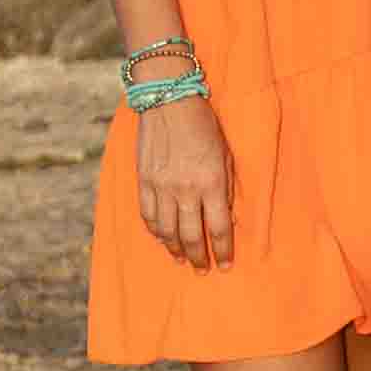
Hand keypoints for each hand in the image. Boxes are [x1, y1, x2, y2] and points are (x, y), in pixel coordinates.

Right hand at [135, 90, 235, 271]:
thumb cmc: (204, 126)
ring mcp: (161, 187)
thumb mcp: (226, 155)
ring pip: (167, 231)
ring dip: (176, 249)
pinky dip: (155, 231)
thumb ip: (226, 187)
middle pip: (191, 236)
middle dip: (199, 257)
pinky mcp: (144, 181)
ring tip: (182, 259)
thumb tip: (225, 217)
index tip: (225, 265)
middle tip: (202, 269)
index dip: (223, 251)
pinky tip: (162, 238)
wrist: (169, 100)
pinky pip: (148, 215)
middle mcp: (186, 189)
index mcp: (211, 183)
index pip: (219, 228)